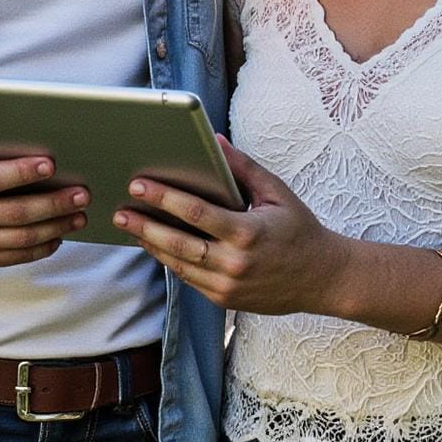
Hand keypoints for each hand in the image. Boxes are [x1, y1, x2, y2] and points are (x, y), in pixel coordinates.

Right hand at [0, 119, 89, 269]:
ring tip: (79, 215)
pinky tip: (59, 235)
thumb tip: (23, 111)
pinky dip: (41, 248)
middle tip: (82, 193)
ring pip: (20, 238)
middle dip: (54, 203)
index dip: (24, 172)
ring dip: (55, 227)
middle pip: (15, 213)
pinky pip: (14, 256)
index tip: (52, 164)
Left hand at [114, 141, 349, 315]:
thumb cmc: (299, 230)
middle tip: (120, 211)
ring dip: (151, 245)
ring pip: (178, 266)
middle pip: (178, 244)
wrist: (321, 278)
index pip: (196, 213)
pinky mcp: (224, 300)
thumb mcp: (276, 193)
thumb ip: (243, 167)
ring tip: (130, 227)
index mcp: (247, 234)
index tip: (140, 184)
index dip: (164, 198)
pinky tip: (155, 245)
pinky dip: (170, 261)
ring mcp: (227, 287)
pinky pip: (189, 280)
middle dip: (145, 226)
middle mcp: (234, 264)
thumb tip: (214, 140)